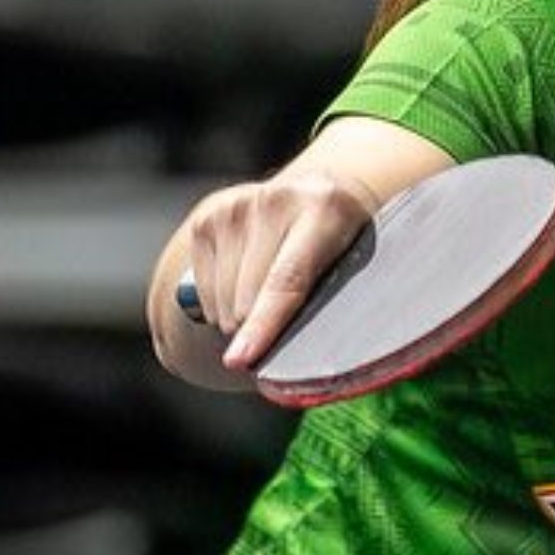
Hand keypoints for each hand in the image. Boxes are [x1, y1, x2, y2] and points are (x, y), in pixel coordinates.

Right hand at [169, 168, 384, 374]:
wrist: (317, 193)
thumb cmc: (340, 243)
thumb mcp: (351, 264)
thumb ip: (325, 302)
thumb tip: (279, 361)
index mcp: (323, 211)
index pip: (286, 281)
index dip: (262, 325)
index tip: (240, 360)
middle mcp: (275, 202)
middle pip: (246, 300)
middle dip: (256, 327)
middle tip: (282, 314)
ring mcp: (236, 207)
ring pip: (221, 302)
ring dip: (237, 316)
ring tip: (267, 288)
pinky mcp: (208, 217)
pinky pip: (202, 291)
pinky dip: (220, 302)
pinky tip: (244, 278)